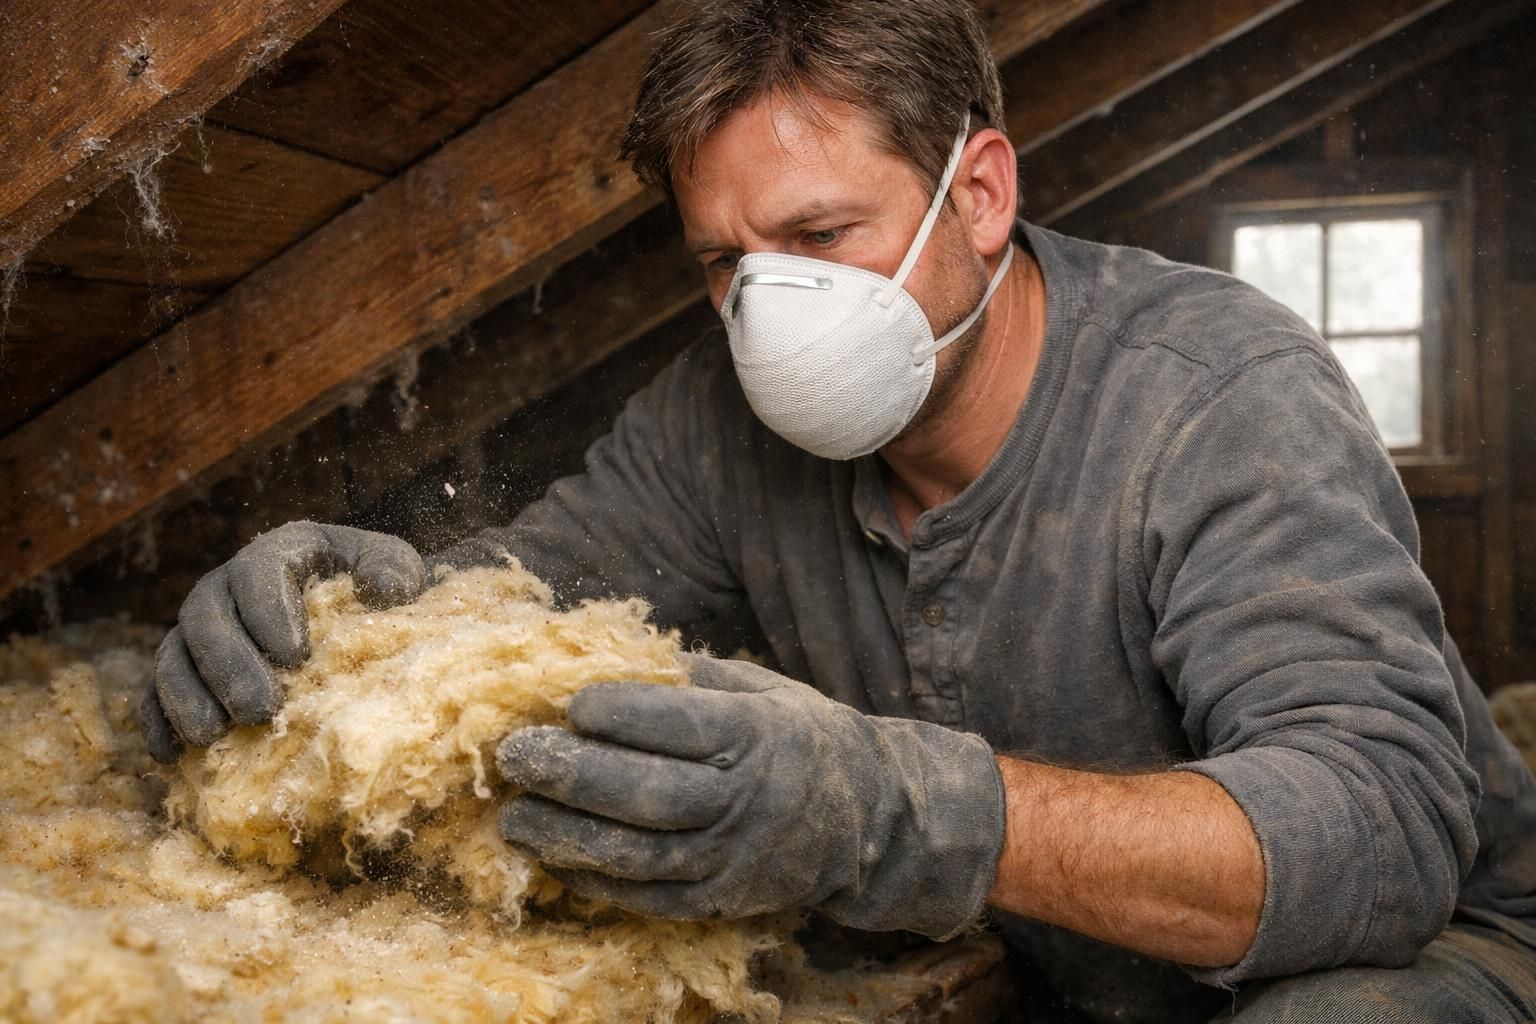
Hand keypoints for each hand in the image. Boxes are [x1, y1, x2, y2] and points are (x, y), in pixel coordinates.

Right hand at [139, 521, 425, 762]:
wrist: (362, 617)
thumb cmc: (379, 591)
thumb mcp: (395, 568)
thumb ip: (393, 570)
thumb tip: (385, 589)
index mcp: (280, 551)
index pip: (259, 571)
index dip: (269, 611)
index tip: (294, 657)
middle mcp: (228, 584)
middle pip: (206, 617)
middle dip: (228, 665)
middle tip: (258, 710)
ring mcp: (201, 627)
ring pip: (173, 654)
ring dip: (186, 696)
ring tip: (211, 736)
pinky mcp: (186, 668)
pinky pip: (155, 690)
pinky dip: (157, 720)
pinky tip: (170, 754)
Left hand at [496, 655, 1005, 937]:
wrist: (870, 819)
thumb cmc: (800, 736)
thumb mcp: (762, 688)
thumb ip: (691, 677)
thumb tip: (608, 654)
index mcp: (757, 734)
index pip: (679, 726)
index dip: (618, 714)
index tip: (569, 702)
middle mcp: (746, 799)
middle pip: (647, 793)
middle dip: (571, 774)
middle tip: (514, 755)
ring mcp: (733, 858)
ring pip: (638, 853)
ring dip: (566, 836)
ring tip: (513, 816)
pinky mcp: (721, 901)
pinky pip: (647, 895)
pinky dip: (594, 879)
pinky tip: (551, 856)